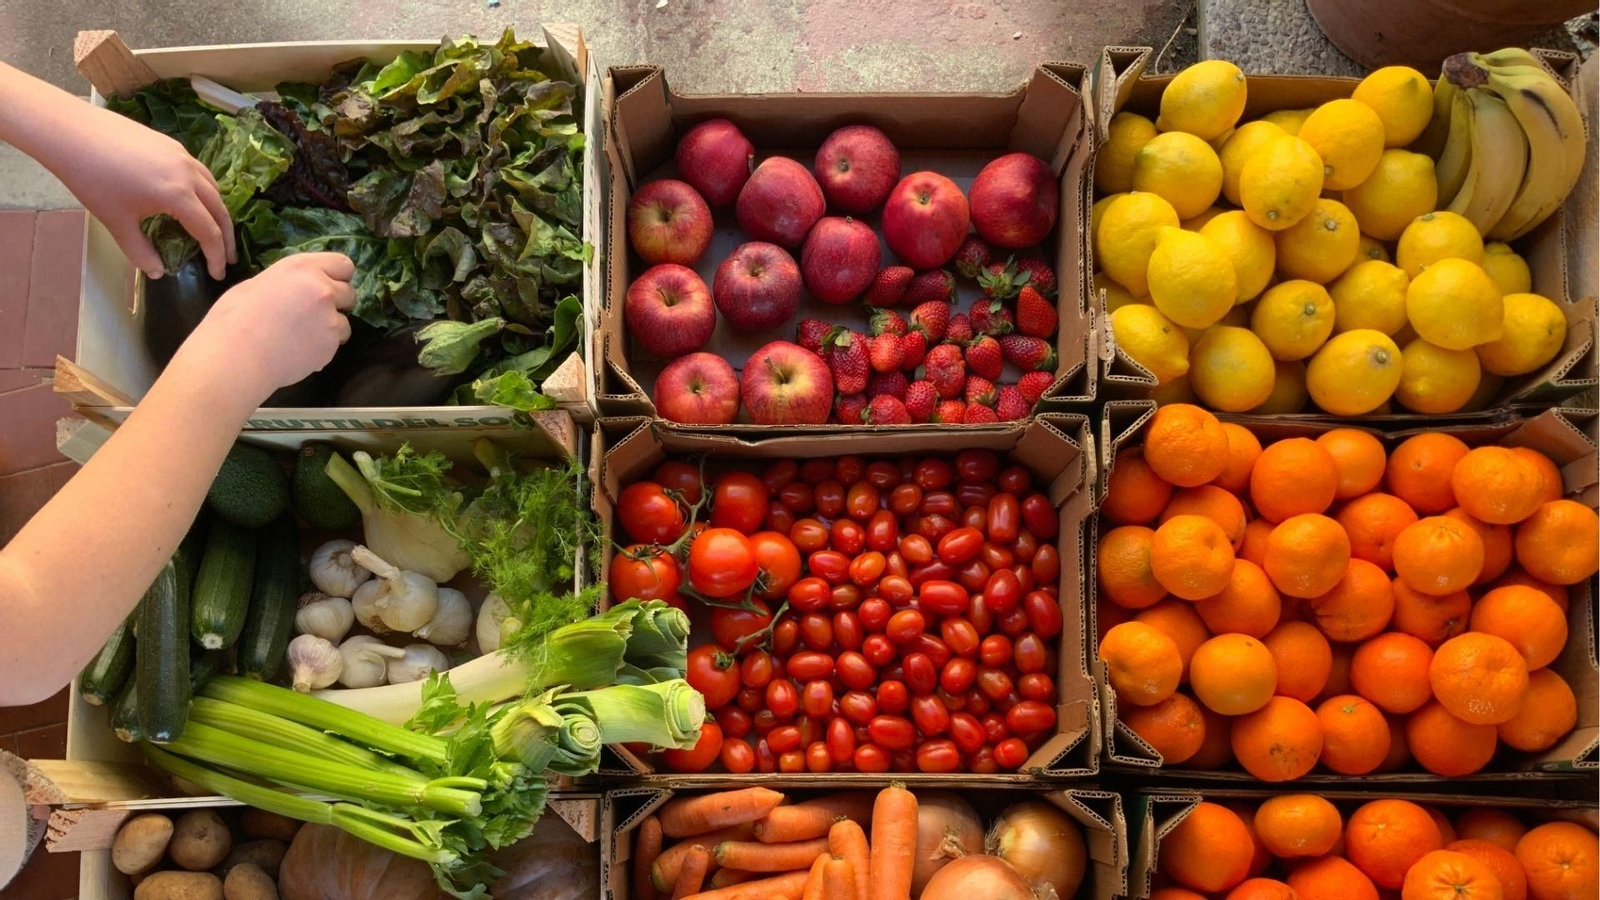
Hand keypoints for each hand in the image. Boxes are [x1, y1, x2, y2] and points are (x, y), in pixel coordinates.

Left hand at [52, 104, 234, 279]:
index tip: (218, 274)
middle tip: (227, 257)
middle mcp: (188, 174)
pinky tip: (192, 199)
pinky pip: (200, 172)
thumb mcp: (116, 222)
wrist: (72, 133)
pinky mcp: (172, 145)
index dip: (216, 256)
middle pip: (220, 209)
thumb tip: (157, 272)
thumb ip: (140, 251)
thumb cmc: (92, 179)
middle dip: (225, 236)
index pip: (209, 232)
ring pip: (213, 187)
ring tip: (214, 228)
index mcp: (178, 196)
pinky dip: (205, 191)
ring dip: (218, 211)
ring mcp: (182, 155)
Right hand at [179, 253, 355, 401]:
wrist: (237, 356)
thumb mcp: (258, 284)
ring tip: (302, 336)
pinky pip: (335, 344)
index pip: (343, 264)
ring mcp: (330, 318)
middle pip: (350, 293)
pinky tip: (298, 351)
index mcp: (302, 268)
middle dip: (336, 303)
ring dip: (330, 328)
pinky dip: (322, 348)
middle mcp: (323, 289)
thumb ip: (287, 283)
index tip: (327, 286)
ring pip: (345, 322)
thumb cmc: (235, 318)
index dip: (337, 277)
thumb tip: (294, 288)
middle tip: (313, 314)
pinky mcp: (331, 345)